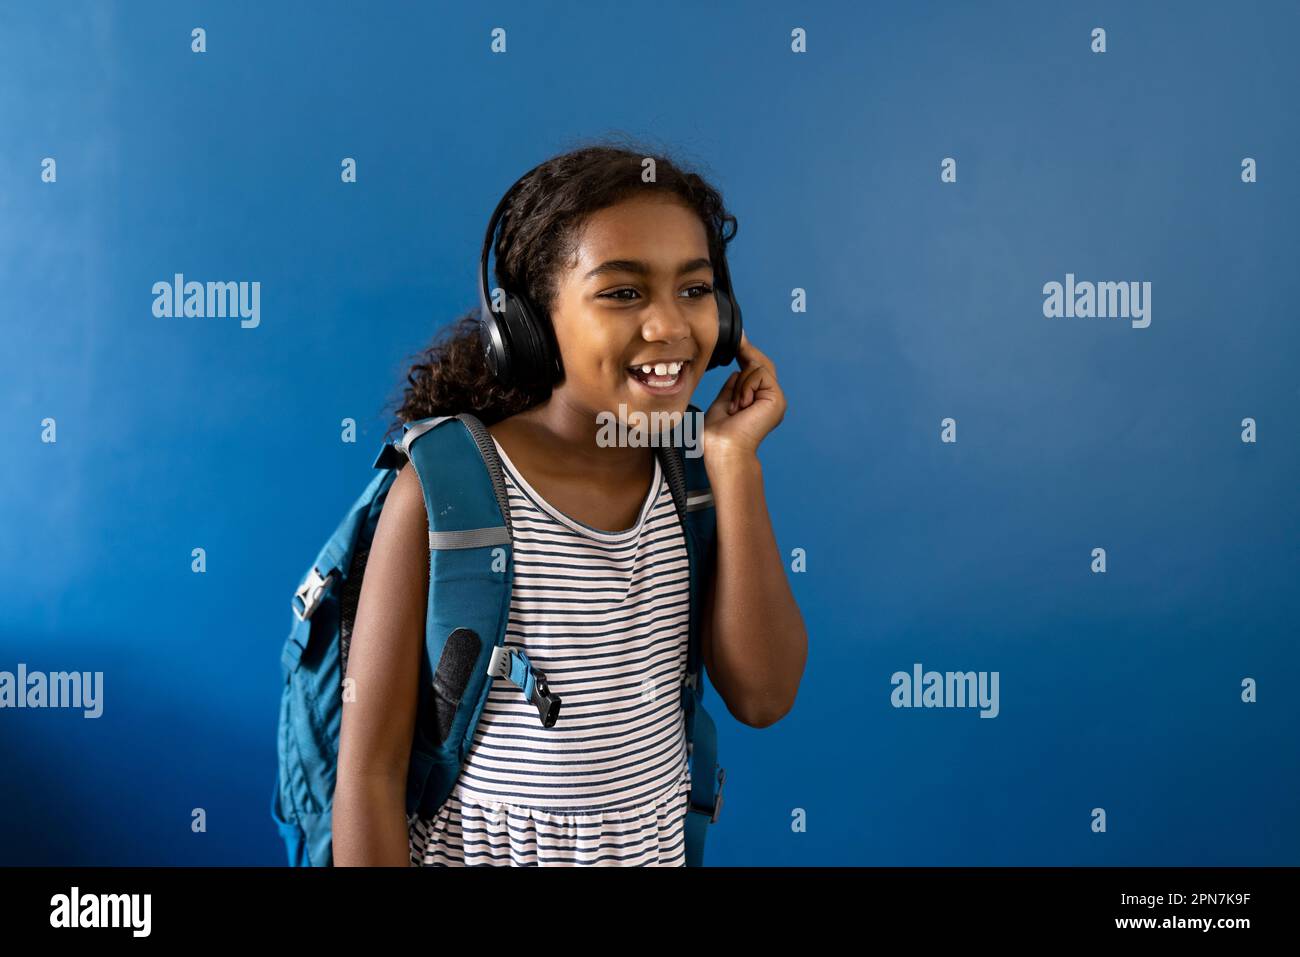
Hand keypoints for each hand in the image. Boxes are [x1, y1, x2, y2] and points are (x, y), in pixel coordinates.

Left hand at [701, 331, 785, 461]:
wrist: (724, 448)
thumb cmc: (719, 434)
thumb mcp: (724, 401)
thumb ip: (733, 386)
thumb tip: (737, 370)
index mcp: (759, 401)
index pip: (756, 370)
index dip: (746, 353)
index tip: (738, 339)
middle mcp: (770, 399)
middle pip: (761, 363)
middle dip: (745, 357)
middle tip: (736, 353)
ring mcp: (775, 398)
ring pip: (758, 367)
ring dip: (740, 383)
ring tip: (736, 406)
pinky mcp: (777, 398)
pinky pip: (760, 374)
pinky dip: (746, 386)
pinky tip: (742, 404)